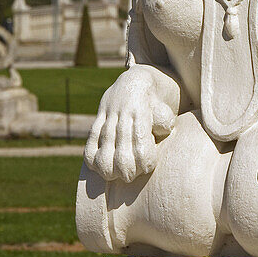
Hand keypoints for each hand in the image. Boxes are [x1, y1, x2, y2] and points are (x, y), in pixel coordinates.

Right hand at [84, 66, 176, 182]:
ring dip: (107, 165)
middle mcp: (122, 109)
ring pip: (102, 142)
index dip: (142, 156)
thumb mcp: (166, 105)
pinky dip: (91, 155)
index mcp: (140, 105)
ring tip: (114, 176)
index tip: (147, 167)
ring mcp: (107, 113)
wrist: (138, 79)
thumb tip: (159, 130)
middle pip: (118, 142)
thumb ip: (164, 118)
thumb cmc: (158, 99)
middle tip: (130, 177)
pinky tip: (98, 168)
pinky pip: (91, 138)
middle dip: (124, 166)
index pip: (138, 135)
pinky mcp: (98, 118)